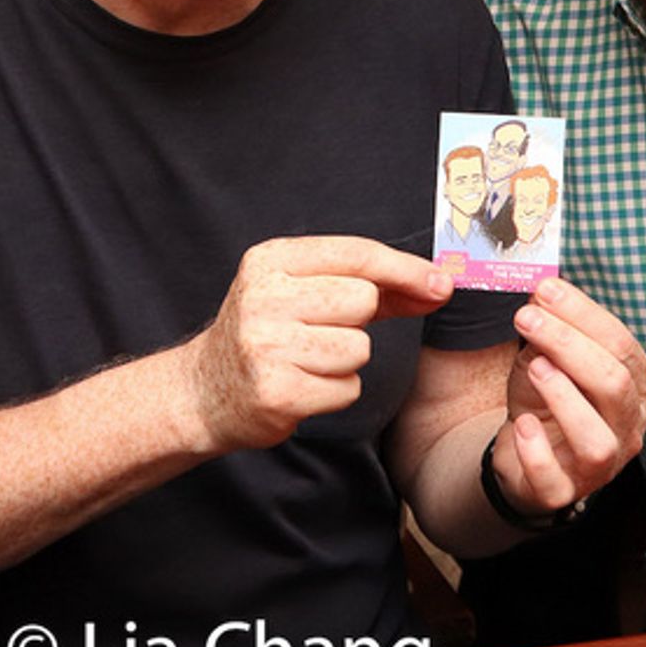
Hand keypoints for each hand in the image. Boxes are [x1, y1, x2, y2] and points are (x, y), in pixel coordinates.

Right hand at [180, 236, 451, 452]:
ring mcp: (265, 345)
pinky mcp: (275, 392)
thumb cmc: (271, 333)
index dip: (406, 269)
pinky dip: (335, 392)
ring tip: (307, 360)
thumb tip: (441, 285)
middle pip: (362, 299)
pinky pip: (347, 388)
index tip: (441, 283)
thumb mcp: (308, 291)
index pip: (356, 254)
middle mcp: (263, 297)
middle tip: (320, 331)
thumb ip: (378, 286)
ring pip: (359, 348)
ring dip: (346, 361)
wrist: (204, 391)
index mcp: (271, 260)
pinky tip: (302, 385)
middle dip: (357, 321)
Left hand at [492, 277, 645, 517]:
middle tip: (527, 318)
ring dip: (564, 397)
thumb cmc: (548, 397)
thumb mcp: (549, 356)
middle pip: (615, 384)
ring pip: (597, 439)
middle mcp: (628, 427)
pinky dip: (537, 451)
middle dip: (570, 345)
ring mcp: (601, 466)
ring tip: (534, 367)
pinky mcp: (564, 493)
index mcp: (635, 385)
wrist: (526, 453)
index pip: (621, 344)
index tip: (545, 290)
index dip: (583, 314)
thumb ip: (551, 329)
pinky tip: (523, 424)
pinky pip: (555, 478)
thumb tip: (542, 293)